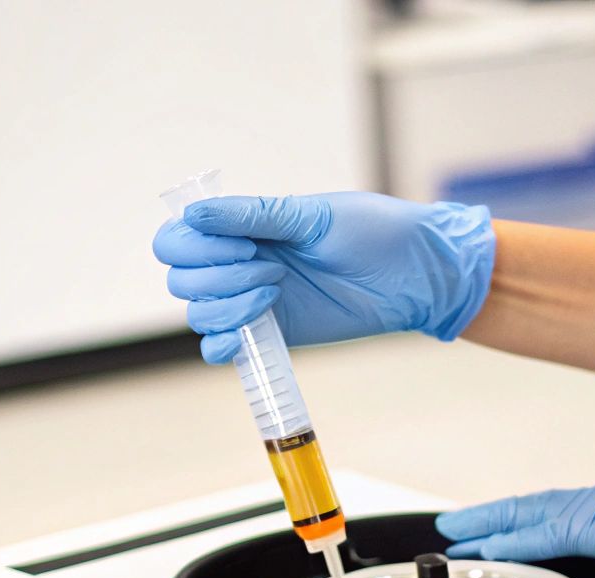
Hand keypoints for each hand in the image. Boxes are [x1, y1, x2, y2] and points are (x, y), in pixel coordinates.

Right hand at [151, 191, 494, 362]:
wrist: (416, 278)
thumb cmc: (374, 234)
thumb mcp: (312, 217)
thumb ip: (253, 215)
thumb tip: (194, 212)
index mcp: (244, 226)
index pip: (178, 237)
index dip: (194, 245)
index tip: (244, 243)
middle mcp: (240, 262)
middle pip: (181, 279)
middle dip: (219, 275)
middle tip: (274, 268)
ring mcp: (252, 300)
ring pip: (197, 313)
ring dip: (227, 306)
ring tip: (276, 291)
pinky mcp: (271, 334)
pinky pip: (220, 348)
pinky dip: (222, 345)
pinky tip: (247, 335)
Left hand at [435, 462, 594, 571]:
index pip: (565, 510)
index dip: (533, 519)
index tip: (510, 526)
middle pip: (533, 509)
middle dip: (493, 519)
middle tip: (459, 526)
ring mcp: (593, 512)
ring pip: (524, 518)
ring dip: (486, 528)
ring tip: (456, 535)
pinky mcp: (592, 528)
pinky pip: (538, 538)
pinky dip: (509, 544)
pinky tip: (486, 550)